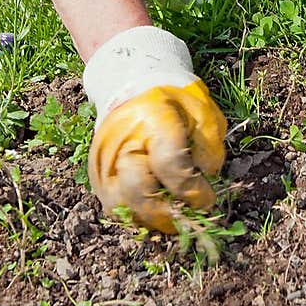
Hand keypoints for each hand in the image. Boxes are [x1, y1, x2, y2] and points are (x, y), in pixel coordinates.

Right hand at [82, 26, 226, 232]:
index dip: (192, 190)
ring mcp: (103, 158)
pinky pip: (112, 205)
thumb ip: (209, 147)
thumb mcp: (203, 114)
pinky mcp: (96, 172)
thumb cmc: (175, 101)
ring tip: (173, 219)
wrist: (134, 85)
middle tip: (189, 218)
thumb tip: (207, 181)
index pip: (170, 165)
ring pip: (120, 205)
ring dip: (149, 220)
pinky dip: (135, 215)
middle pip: (138, 191)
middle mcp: (121, 140)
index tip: (209, 199)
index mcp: (152, 119)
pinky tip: (156, 213)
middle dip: (168, 214)